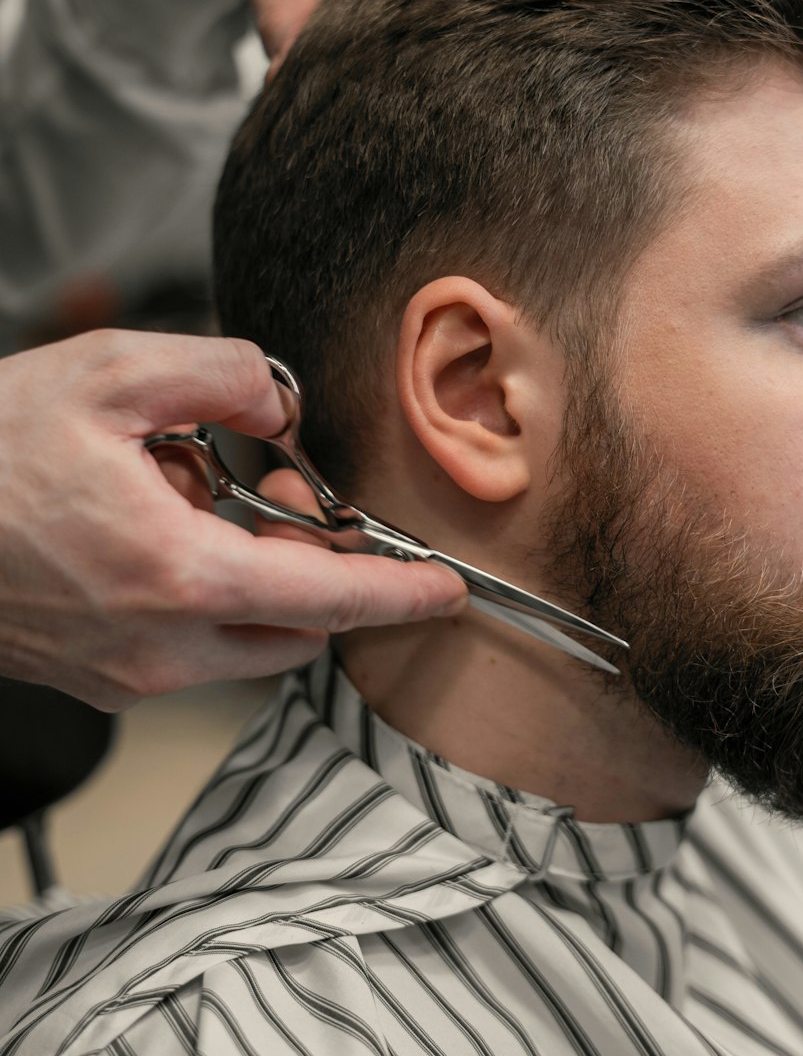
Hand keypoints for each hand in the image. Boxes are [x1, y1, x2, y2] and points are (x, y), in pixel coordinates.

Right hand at [0, 331, 466, 709]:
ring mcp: (127, 676)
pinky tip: (157, 530)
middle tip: (291, 492)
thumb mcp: (109, 373)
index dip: (399, 594)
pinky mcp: (101, 682)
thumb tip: (283, 408)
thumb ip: (223, 375)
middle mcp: (160, 648)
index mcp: (177, 577)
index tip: (447, 590)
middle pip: (297, 629)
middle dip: (318, 566)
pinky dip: (211, 598)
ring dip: (260, 581)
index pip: (327, 600)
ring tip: (198, 496)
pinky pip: (195, 651)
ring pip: (247, 644)